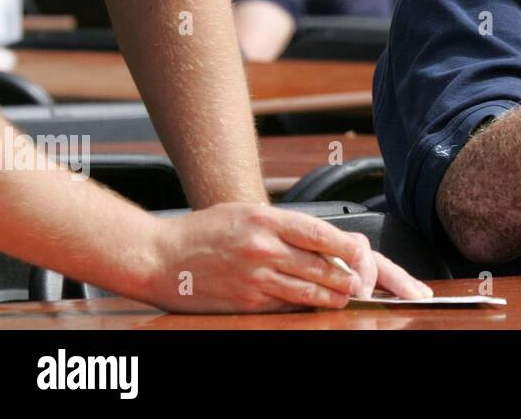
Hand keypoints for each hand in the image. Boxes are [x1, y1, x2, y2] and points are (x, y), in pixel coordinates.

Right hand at [136, 203, 432, 312]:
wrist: (158, 257)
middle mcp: (263, 249)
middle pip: (322, 267)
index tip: (363, 253)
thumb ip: (283, 225)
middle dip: (347, 277)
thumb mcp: (246, 213)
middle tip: (361, 281)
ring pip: (308, 292)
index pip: (321, 234)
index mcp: (266, 220)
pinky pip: (285, 307)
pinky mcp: (246, 302)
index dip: (348, 247)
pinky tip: (313, 305)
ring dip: (332, 296)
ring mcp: (255, 278)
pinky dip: (303, 307)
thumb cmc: (203, 231)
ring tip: (344, 296)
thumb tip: (322, 238)